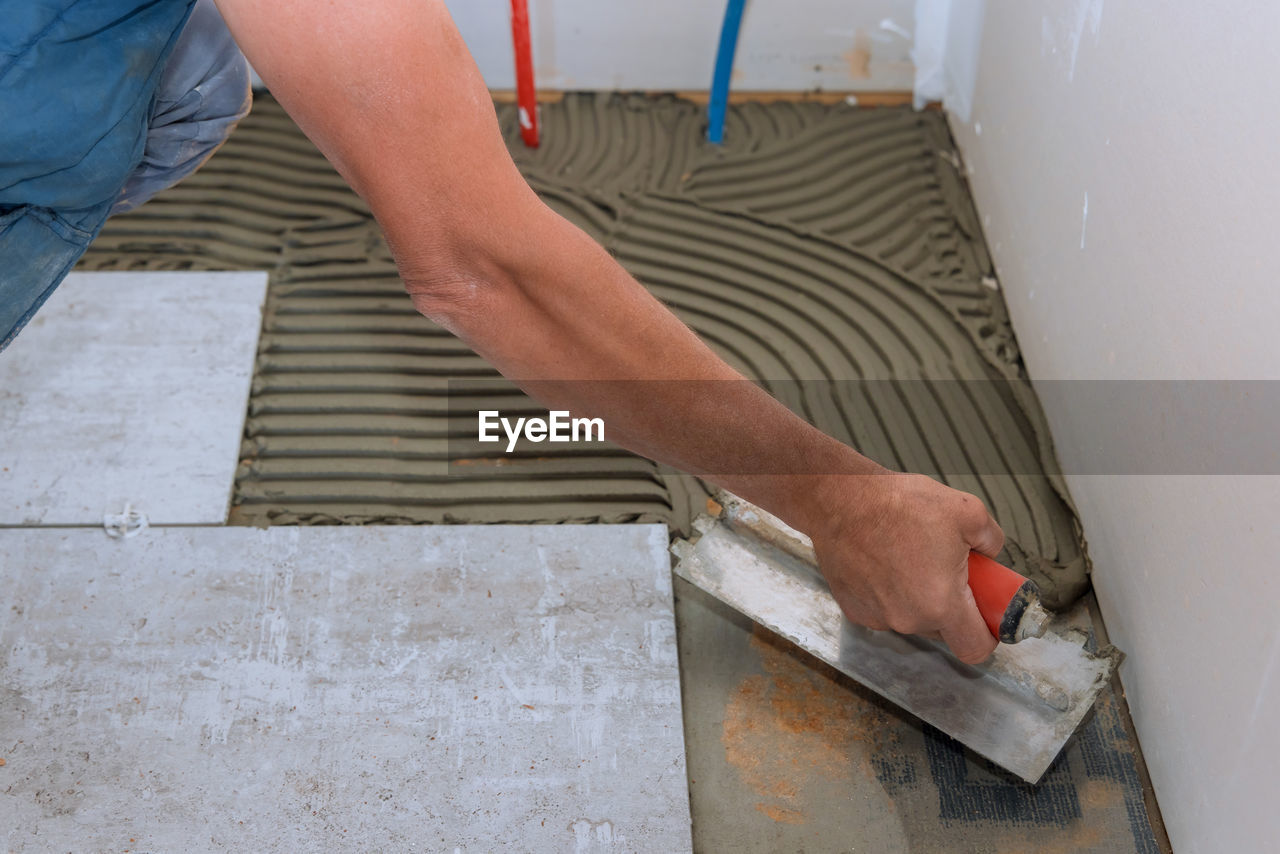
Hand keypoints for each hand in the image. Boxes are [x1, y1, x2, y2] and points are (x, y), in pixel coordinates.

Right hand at [807, 472, 1005, 663]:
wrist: (840, 499)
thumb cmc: (897, 504)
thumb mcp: (968, 510)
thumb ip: (992, 539)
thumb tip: (991, 552)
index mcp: (941, 604)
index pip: (976, 647)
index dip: (988, 634)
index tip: (987, 615)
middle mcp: (908, 619)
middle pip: (944, 631)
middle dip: (952, 606)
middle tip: (948, 570)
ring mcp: (877, 617)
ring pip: (912, 619)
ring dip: (918, 598)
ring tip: (910, 557)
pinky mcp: (854, 608)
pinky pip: (883, 609)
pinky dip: (889, 593)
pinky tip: (884, 562)